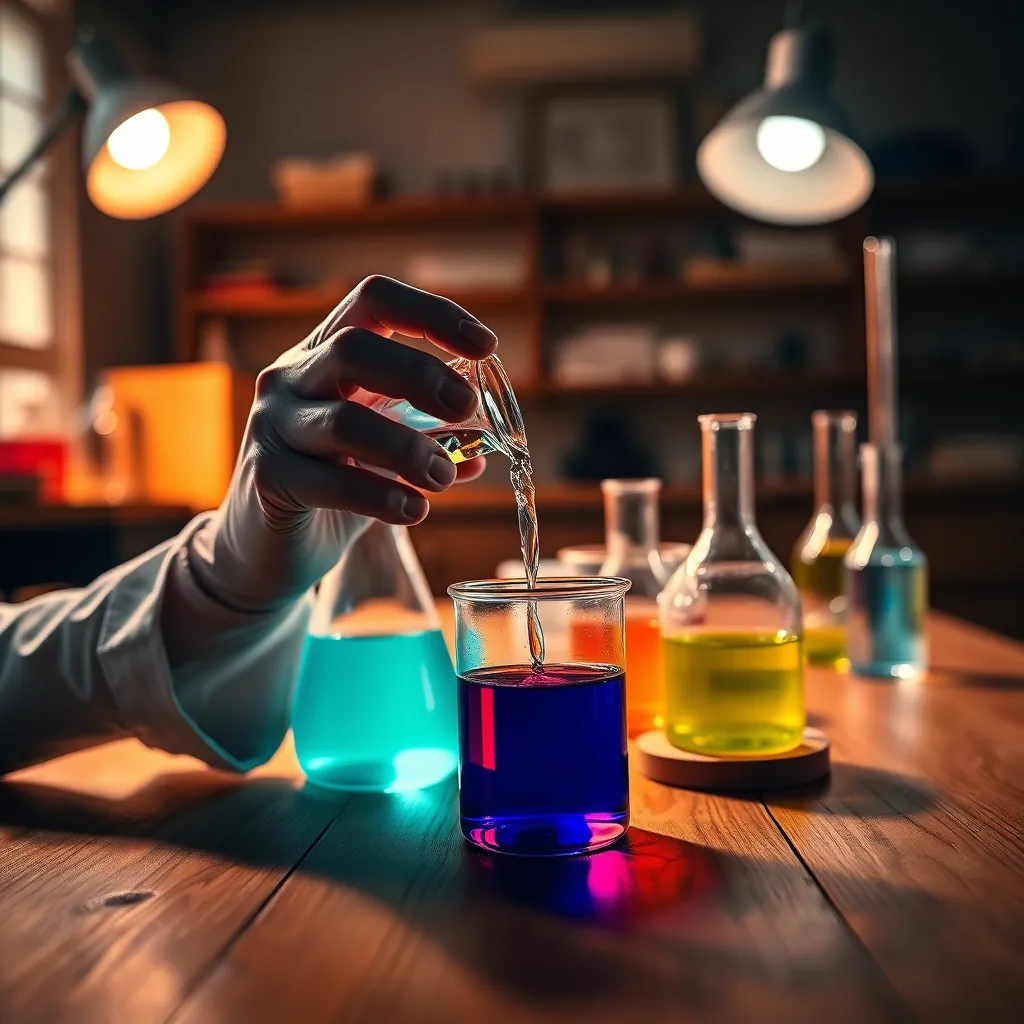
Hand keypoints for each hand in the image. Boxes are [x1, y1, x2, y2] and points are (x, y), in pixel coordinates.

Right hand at [186, 276, 496, 613]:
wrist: (265, 547)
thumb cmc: (333, 485)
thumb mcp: (383, 452)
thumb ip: (427, 440)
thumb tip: (480, 445)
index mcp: (323, 354)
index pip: (374, 301)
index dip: (432, 314)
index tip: (486, 345)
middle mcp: (290, 378)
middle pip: (353, 348)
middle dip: (420, 374)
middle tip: (466, 407)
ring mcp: (272, 426)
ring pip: (344, 421)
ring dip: (408, 448)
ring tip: (444, 477)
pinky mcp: (267, 478)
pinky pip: (329, 482)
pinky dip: (381, 496)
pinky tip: (415, 510)